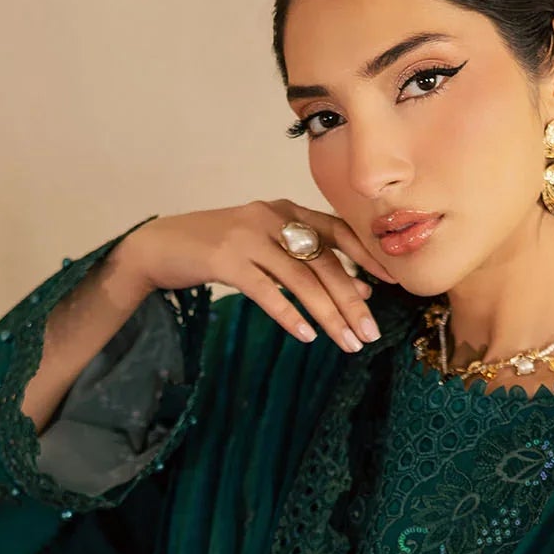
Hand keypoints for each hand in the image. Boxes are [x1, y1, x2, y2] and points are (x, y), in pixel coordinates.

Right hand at [116, 201, 389, 356]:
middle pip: (324, 262)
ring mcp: (248, 237)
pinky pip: (266, 291)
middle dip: (352, 301)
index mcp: (285, 209)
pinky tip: (307, 336)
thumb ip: (303, 259)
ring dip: (329, 315)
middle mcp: (272, 217)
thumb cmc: (218, 249)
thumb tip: (357, 288)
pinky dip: (289, 315)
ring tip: (348, 344)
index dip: (367, 256)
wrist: (162, 245)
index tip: (392, 284)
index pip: (338, 231)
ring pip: (301, 280)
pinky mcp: (225, 260)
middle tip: (371, 333)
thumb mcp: (264, 244)